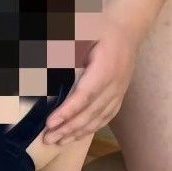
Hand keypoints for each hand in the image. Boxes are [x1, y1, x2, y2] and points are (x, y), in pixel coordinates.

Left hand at [43, 14, 141, 144]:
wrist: (129, 28)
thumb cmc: (101, 28)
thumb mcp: (83, 32)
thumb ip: (65, 47)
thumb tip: (43, 60)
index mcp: (104, 68)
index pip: (84, 96)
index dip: (67, 112)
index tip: (50, 123)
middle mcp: (115, 84)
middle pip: (90, 112)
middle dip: (68, 128)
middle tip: (47, 139)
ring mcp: (119, 91)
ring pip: (99, 118)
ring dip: (77, 133)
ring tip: (58, 142)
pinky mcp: (120, 95)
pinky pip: (107, 116)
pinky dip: (91, 128)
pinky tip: (77, 136)